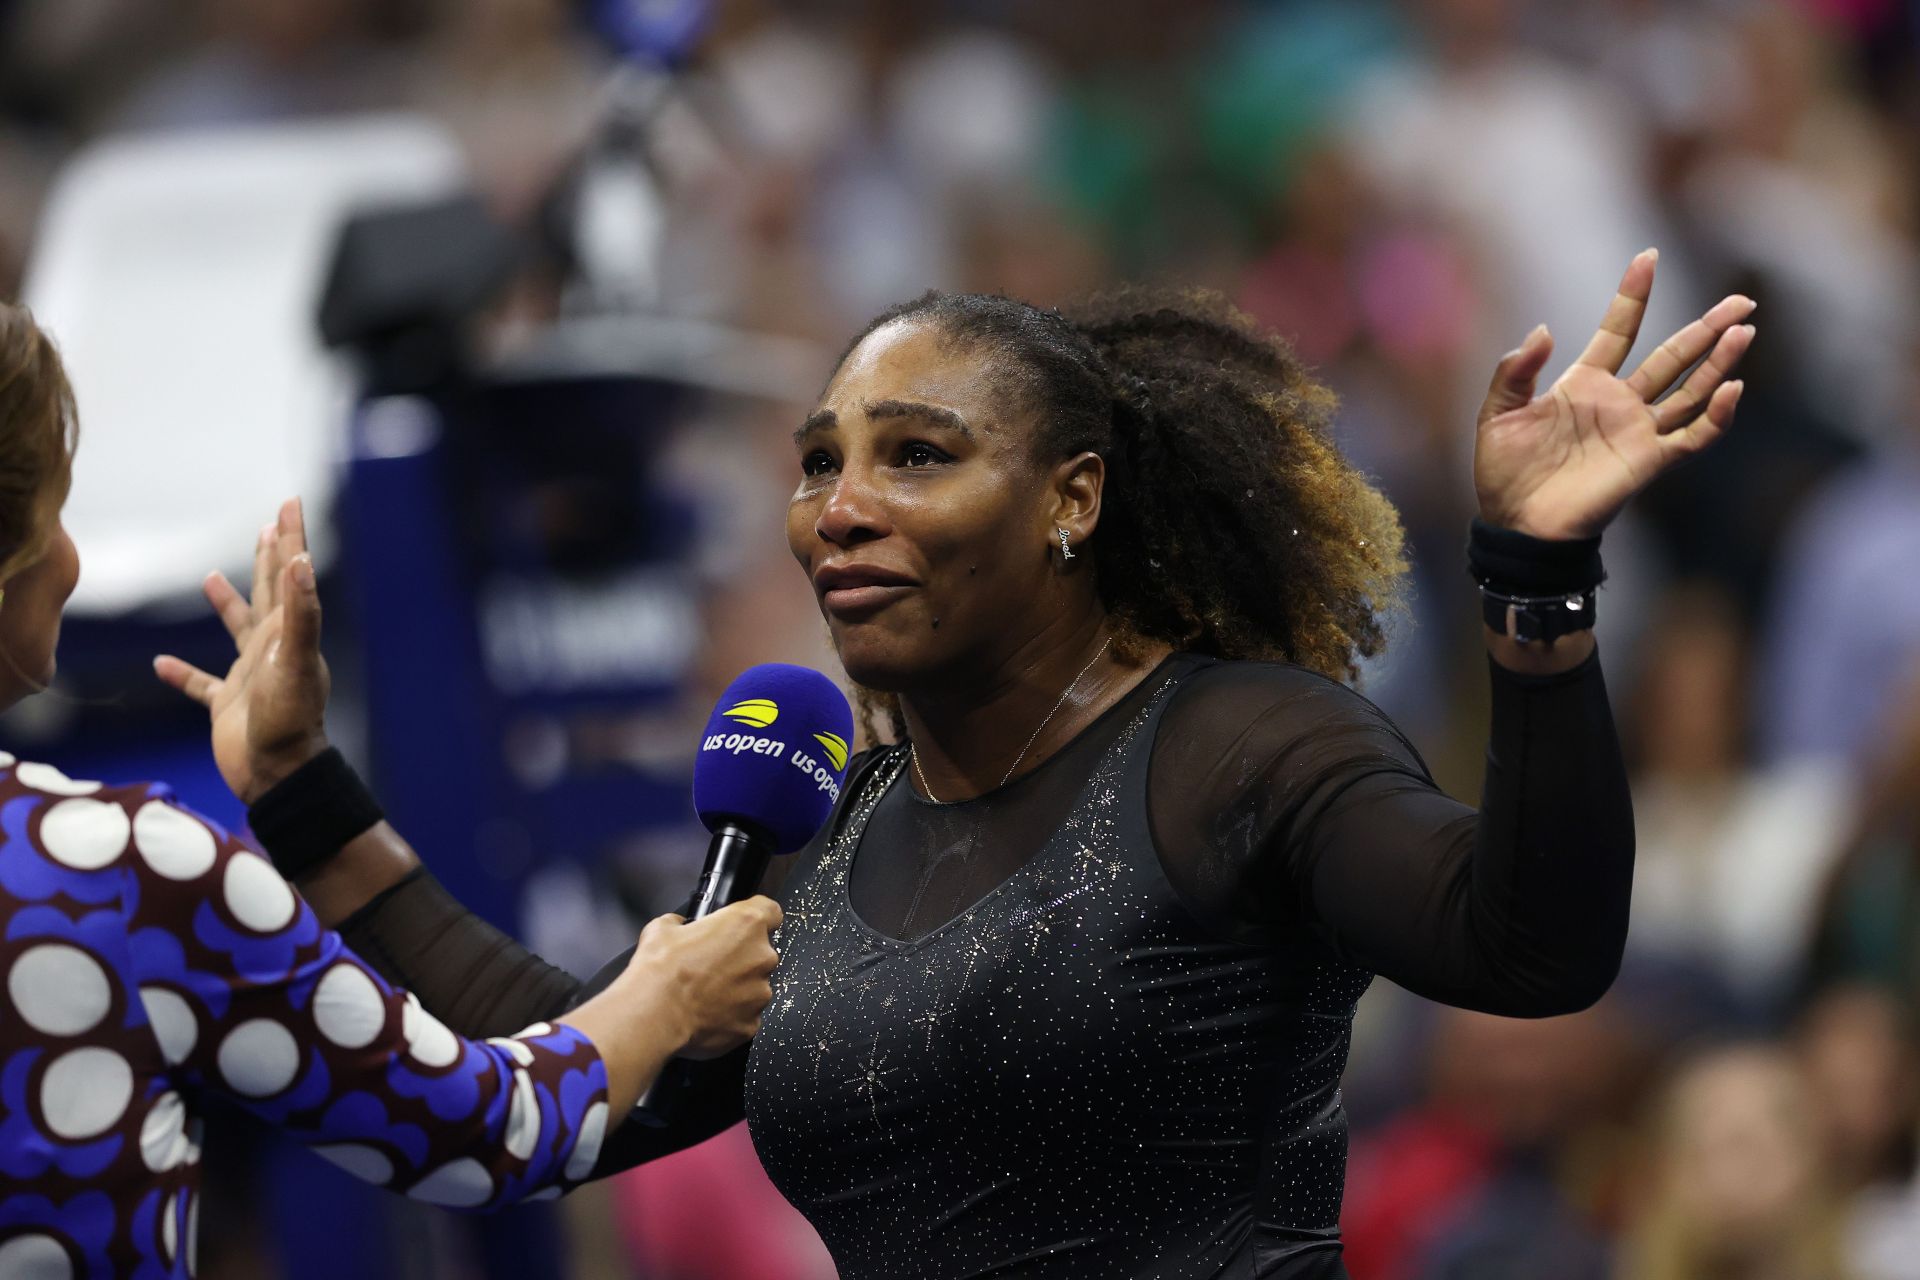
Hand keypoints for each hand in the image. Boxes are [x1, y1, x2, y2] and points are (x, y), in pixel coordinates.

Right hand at [154, 498, 330, 804]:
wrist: (277, 774)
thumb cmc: (289, 718)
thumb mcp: (296, 660)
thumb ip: (301, 612)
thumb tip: (302, 560)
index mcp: (288, 631)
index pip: (290, 572)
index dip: (290, 536)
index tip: (289, 502)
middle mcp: (271, 647)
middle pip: (268, 590)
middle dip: (269, 555)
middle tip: (268, 522)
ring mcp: (249, 675)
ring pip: (237, 629)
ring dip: (228, 603)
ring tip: (212, 576)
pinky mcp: (226, 704)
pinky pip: (201, 684)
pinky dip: (183, 674)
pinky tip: (162, 664)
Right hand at [622, 897, 782, 1059]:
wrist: (655, 1015)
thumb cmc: (661, 970)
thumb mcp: (663, 928)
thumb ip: (681, 924)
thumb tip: (679, 927)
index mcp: (746, 925)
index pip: (770, 911)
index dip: (757, 918)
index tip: (744, 926)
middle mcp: (761, 957)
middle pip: (760, 953)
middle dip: (739, 959)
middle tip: (710, 967)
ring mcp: (760, 993)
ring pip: (754, 987)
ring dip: (736, 989)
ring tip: (704, 994)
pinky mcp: (752, 1024)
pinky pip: (745, 1016)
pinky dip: (730, 1016)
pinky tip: (705, 1014)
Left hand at [1474, 249, 1754, 540]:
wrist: (1515, 524)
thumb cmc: (1503, 472)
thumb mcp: (1497, 414)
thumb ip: (1515, 371)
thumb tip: (1544, 329)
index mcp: (1583, 383)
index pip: (1619, 330)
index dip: (1633, 295)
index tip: (1648, 257)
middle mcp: (1618, 402)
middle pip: (1672, 356)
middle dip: (1706, 328)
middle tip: (1742, 300)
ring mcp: (1637, 431)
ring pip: (1690, 390)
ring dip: (1719, 362)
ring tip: (1745, 330)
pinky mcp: (1648, 461)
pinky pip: (1692, 436)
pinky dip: (1714, 415)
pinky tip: (1731, 389)